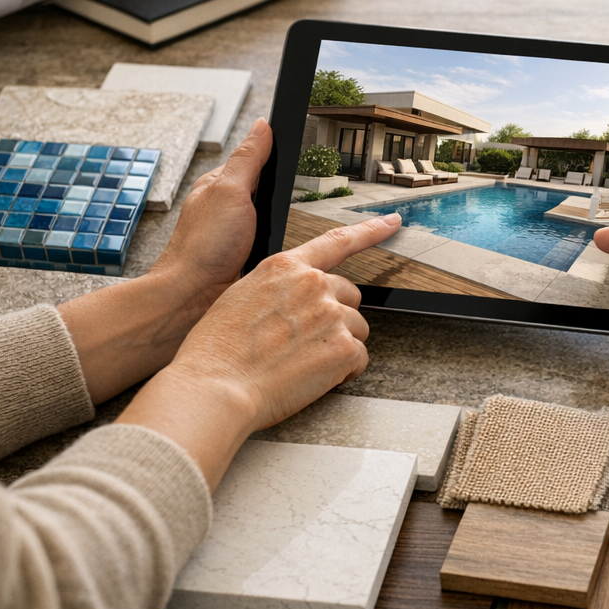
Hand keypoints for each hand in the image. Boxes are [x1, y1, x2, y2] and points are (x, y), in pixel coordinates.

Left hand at [59, 120, 272, 403]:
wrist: (192, 298)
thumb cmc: (203, 247)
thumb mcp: (230, 191)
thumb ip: (249, 159)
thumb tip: (263, 125)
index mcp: (220, 186)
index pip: (257, 161)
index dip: (276, 160)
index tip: (297, 156)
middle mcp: (228, 209)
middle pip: (269, 192)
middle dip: (284, 199)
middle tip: (291, 203)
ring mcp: (236, 235)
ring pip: (273, 221)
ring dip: (282, 228)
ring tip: (289, 231)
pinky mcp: (245, 259)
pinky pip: (272, 246)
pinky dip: (279, 249)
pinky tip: (283, 254)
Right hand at [117, 213, 401, 489]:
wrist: (216, 386)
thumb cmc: (217, 351)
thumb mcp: (240, 298)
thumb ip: (276, 289)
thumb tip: (291, 300)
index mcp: (285, 267)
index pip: (337, 242)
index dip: (370, 231)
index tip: (392, 222)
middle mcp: (313, 284)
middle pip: (349, 296)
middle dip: (336, 318)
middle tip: (306, 343)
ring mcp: (332, 314)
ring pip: (356, 329)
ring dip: (339, 346)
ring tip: (302, 364)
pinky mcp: (343, 347)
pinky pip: (359, 359)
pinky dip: (342, 373)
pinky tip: (312, 379)